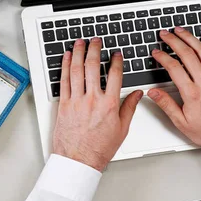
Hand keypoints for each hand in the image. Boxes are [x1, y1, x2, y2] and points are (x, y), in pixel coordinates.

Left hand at [53, 38, 142, 171]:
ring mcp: (76, 101)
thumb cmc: (99, 148)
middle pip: (93, 67)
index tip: (116, 54)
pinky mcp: (64, 104)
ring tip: (80, 43)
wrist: (78, 160)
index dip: (116, 61)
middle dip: (95, 50)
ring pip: (76, 70)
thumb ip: (129, 108)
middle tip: (95, 41)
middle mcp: (92, 99)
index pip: (115, 75)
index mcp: (109, 104)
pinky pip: (63, 81)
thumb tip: (137, 94)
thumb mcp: (122, 129)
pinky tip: (66, 57)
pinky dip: (64, 67)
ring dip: (78, 53)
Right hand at [148, 28, 200, 150]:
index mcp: (192, 94)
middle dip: (174, 41)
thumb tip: (153, 93)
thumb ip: (166, 104)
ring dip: (190, 38)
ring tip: (181, 30)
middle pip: (188, 54)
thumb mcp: (181, 122)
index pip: (174, 68)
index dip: (163, 57)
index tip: (156, 52)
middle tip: (165, 33)